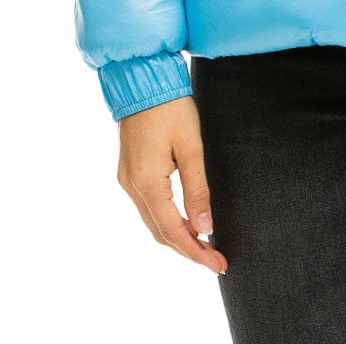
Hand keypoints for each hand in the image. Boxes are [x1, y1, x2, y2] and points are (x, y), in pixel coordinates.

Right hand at [116, 94, 227, 274]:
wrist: (142, 79)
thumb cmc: (170, 107)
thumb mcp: (191, 146)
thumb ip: (197, 188)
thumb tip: (205, 227)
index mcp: (147, 183)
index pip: (173, 231)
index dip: (196, 252)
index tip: (218, 264)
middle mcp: (132, 186)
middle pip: (161, 232)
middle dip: (189, 249)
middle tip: (216, 260)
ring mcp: (127, 179)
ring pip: (153, 222)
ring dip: (177, 236)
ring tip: (205, 245)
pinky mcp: (128, 171)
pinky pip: (148, 207)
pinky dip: (167, 220)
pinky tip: (185, 220)